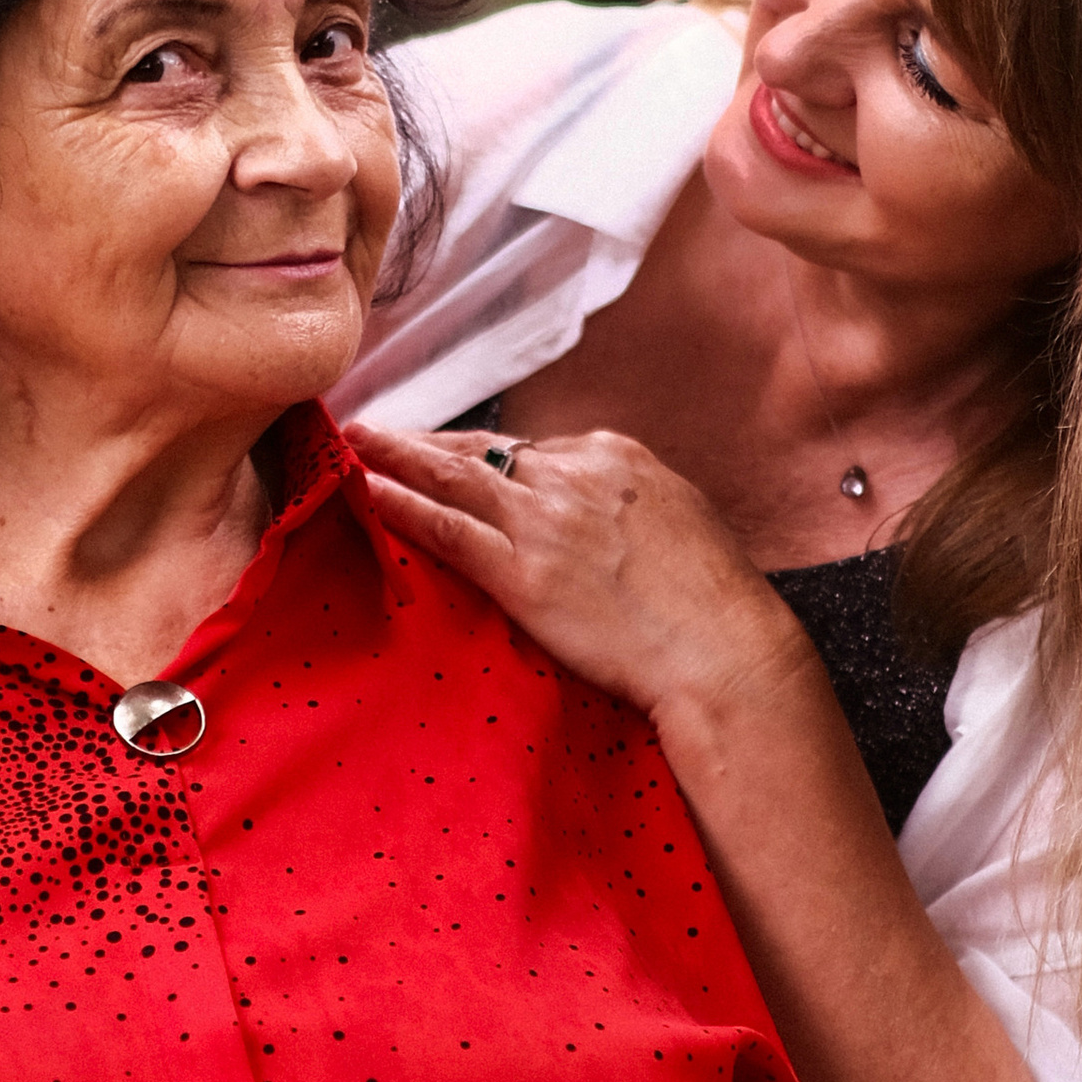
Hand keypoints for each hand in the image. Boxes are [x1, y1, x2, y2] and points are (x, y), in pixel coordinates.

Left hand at [348, 424, 817, 727]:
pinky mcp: (524, 572)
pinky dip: (401, 505)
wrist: (727, 652)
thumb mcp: (680, 522)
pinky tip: (367, 491)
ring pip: (453, 475)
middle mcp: (574, 475)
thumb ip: (630, 506)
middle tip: (375, 429)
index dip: (480, 453)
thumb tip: (605, 516)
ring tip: (354, 442)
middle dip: (424, 441)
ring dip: (395, 456)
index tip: (447, 453)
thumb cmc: (715, 603)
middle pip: (481, 450)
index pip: (529, 448)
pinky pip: (447, 528)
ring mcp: (546, 521)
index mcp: (615, 457)